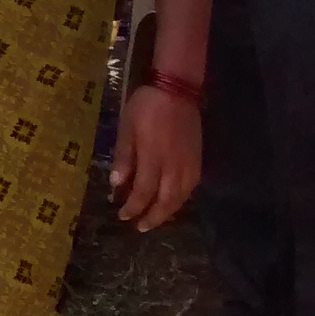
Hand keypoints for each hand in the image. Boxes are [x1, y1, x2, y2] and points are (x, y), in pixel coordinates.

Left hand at [111, 86, 199, 230]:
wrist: (177, 89)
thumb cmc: (147, 106)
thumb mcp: (127, 127)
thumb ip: (124, 157)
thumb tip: (116, 184)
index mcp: (153, 156)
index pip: (144, 191)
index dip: (134, 206)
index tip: (123, 215)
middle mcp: (174, 165)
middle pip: (166, 200)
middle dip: (152, 216)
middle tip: (140, 227)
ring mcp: (189, 163)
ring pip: (181, 197)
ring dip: (168, 211)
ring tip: (155, 219)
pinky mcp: (198, 159)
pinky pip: (191, 187)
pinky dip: (181, 199)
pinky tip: (173, 201)